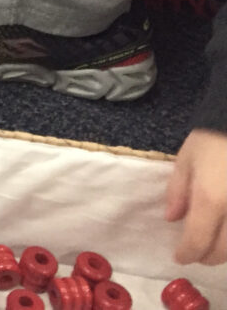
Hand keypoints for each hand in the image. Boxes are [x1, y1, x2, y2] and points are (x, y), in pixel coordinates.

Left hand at [165, 128, 226, 264]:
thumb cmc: (213, 137)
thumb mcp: (187, 159)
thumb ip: (178, 191)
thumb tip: (172, 219)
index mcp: (211, 199)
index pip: (198, 241)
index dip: (187, 254)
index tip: (180, 257)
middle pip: (225, 252)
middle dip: (207, 257)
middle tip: (196, 253)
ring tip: (215, 244)